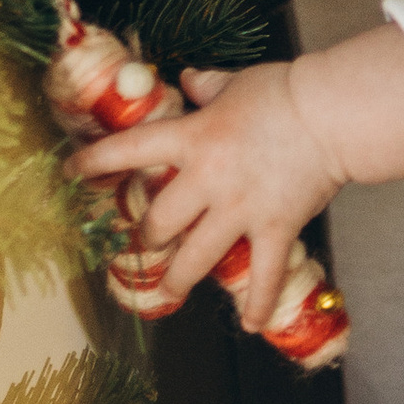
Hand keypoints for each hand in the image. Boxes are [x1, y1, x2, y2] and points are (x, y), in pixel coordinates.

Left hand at [69, 62, 339, 318]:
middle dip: (146, 237)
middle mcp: (207, 179)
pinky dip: (256, 303)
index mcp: (192, 137)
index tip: (71, 173)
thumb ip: (208, 86)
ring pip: (194, 258)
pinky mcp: (274, 228)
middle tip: (146, 242)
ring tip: (168, 291)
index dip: (93, 163)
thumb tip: (189, 81)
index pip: (127, 150)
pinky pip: (263, 275)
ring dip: (177, 280)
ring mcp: (239, 209)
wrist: (332, 114)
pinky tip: (248, 322)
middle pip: (157, 221)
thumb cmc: (285, 92)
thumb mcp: (237, 83)